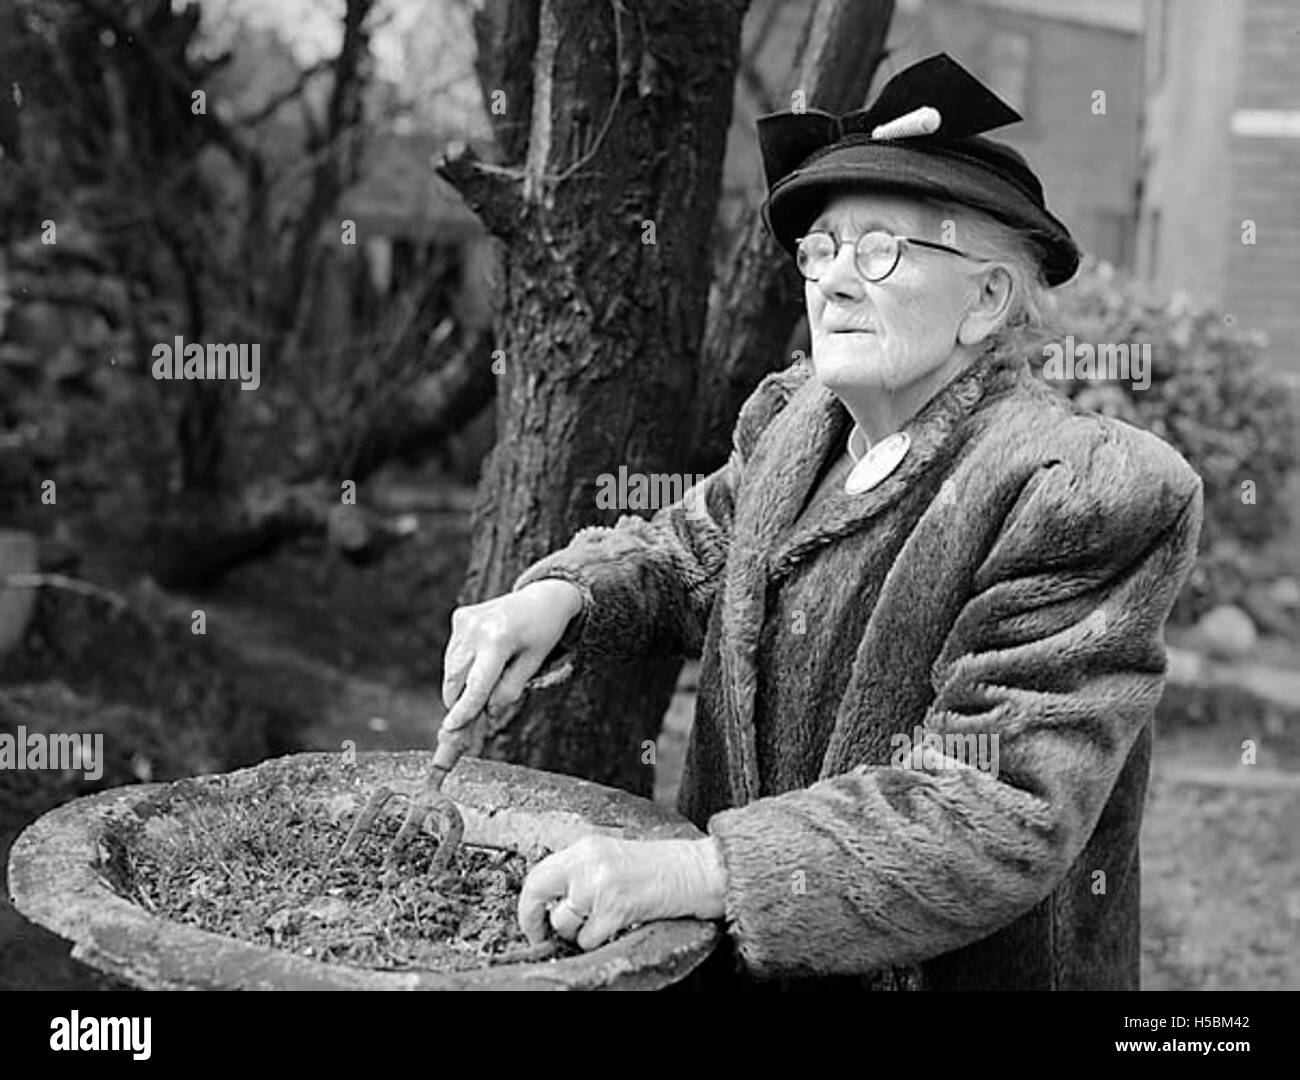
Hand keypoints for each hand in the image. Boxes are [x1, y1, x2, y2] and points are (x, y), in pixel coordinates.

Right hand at [440, 579, 583, 732]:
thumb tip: (486, 710)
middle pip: (457, 679)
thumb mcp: (533, 664)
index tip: (451, 729)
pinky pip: (454, 653)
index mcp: (498, 639)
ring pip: (452, 668)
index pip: (476, 685)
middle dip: (460, 701)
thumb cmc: (542, 634)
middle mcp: (476, 628)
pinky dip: (463, 666)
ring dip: (461, 684)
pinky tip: (485, 658)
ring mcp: (465, 620)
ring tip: (490, 678)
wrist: (542, 598)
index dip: (464, 710)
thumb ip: (509, 690)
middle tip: (467, 723)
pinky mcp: (460, 617)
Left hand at [518, 835, 726, 950]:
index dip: (528, 901)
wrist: (695, 870)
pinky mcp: (614, 907)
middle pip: (538, 890)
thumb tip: (551, 902)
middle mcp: (588, 861)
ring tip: (600, 924)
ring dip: (576, 933)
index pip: (539, 872)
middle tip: (540, 935)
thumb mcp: (613, 857)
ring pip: (563, 921)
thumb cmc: (659, 868)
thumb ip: (582, 871)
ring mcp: (600, 884)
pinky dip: (597, 941)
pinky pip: (588, 938)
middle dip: (533, 918)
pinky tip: (616, 927)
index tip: (531, 920)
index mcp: (586, 847)